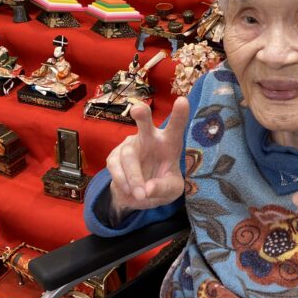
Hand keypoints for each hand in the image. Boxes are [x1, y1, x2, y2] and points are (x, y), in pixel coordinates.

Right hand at [106, 97, 188, 215]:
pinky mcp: (115, 156)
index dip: (179, 114)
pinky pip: (116, 167)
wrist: (138, 196)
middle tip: (138, 109)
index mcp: (169, 142)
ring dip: (134, 177)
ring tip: (140, 194)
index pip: (176, 127)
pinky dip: (123, 181)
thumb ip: (164, 188)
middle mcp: (150, 138)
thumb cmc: (161, 185)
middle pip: (144, 123)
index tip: (182, 101)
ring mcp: (131, 145)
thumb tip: (148, 189)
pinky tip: (130, 190)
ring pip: (129, 156)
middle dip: (141, 114)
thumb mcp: (171, 190)